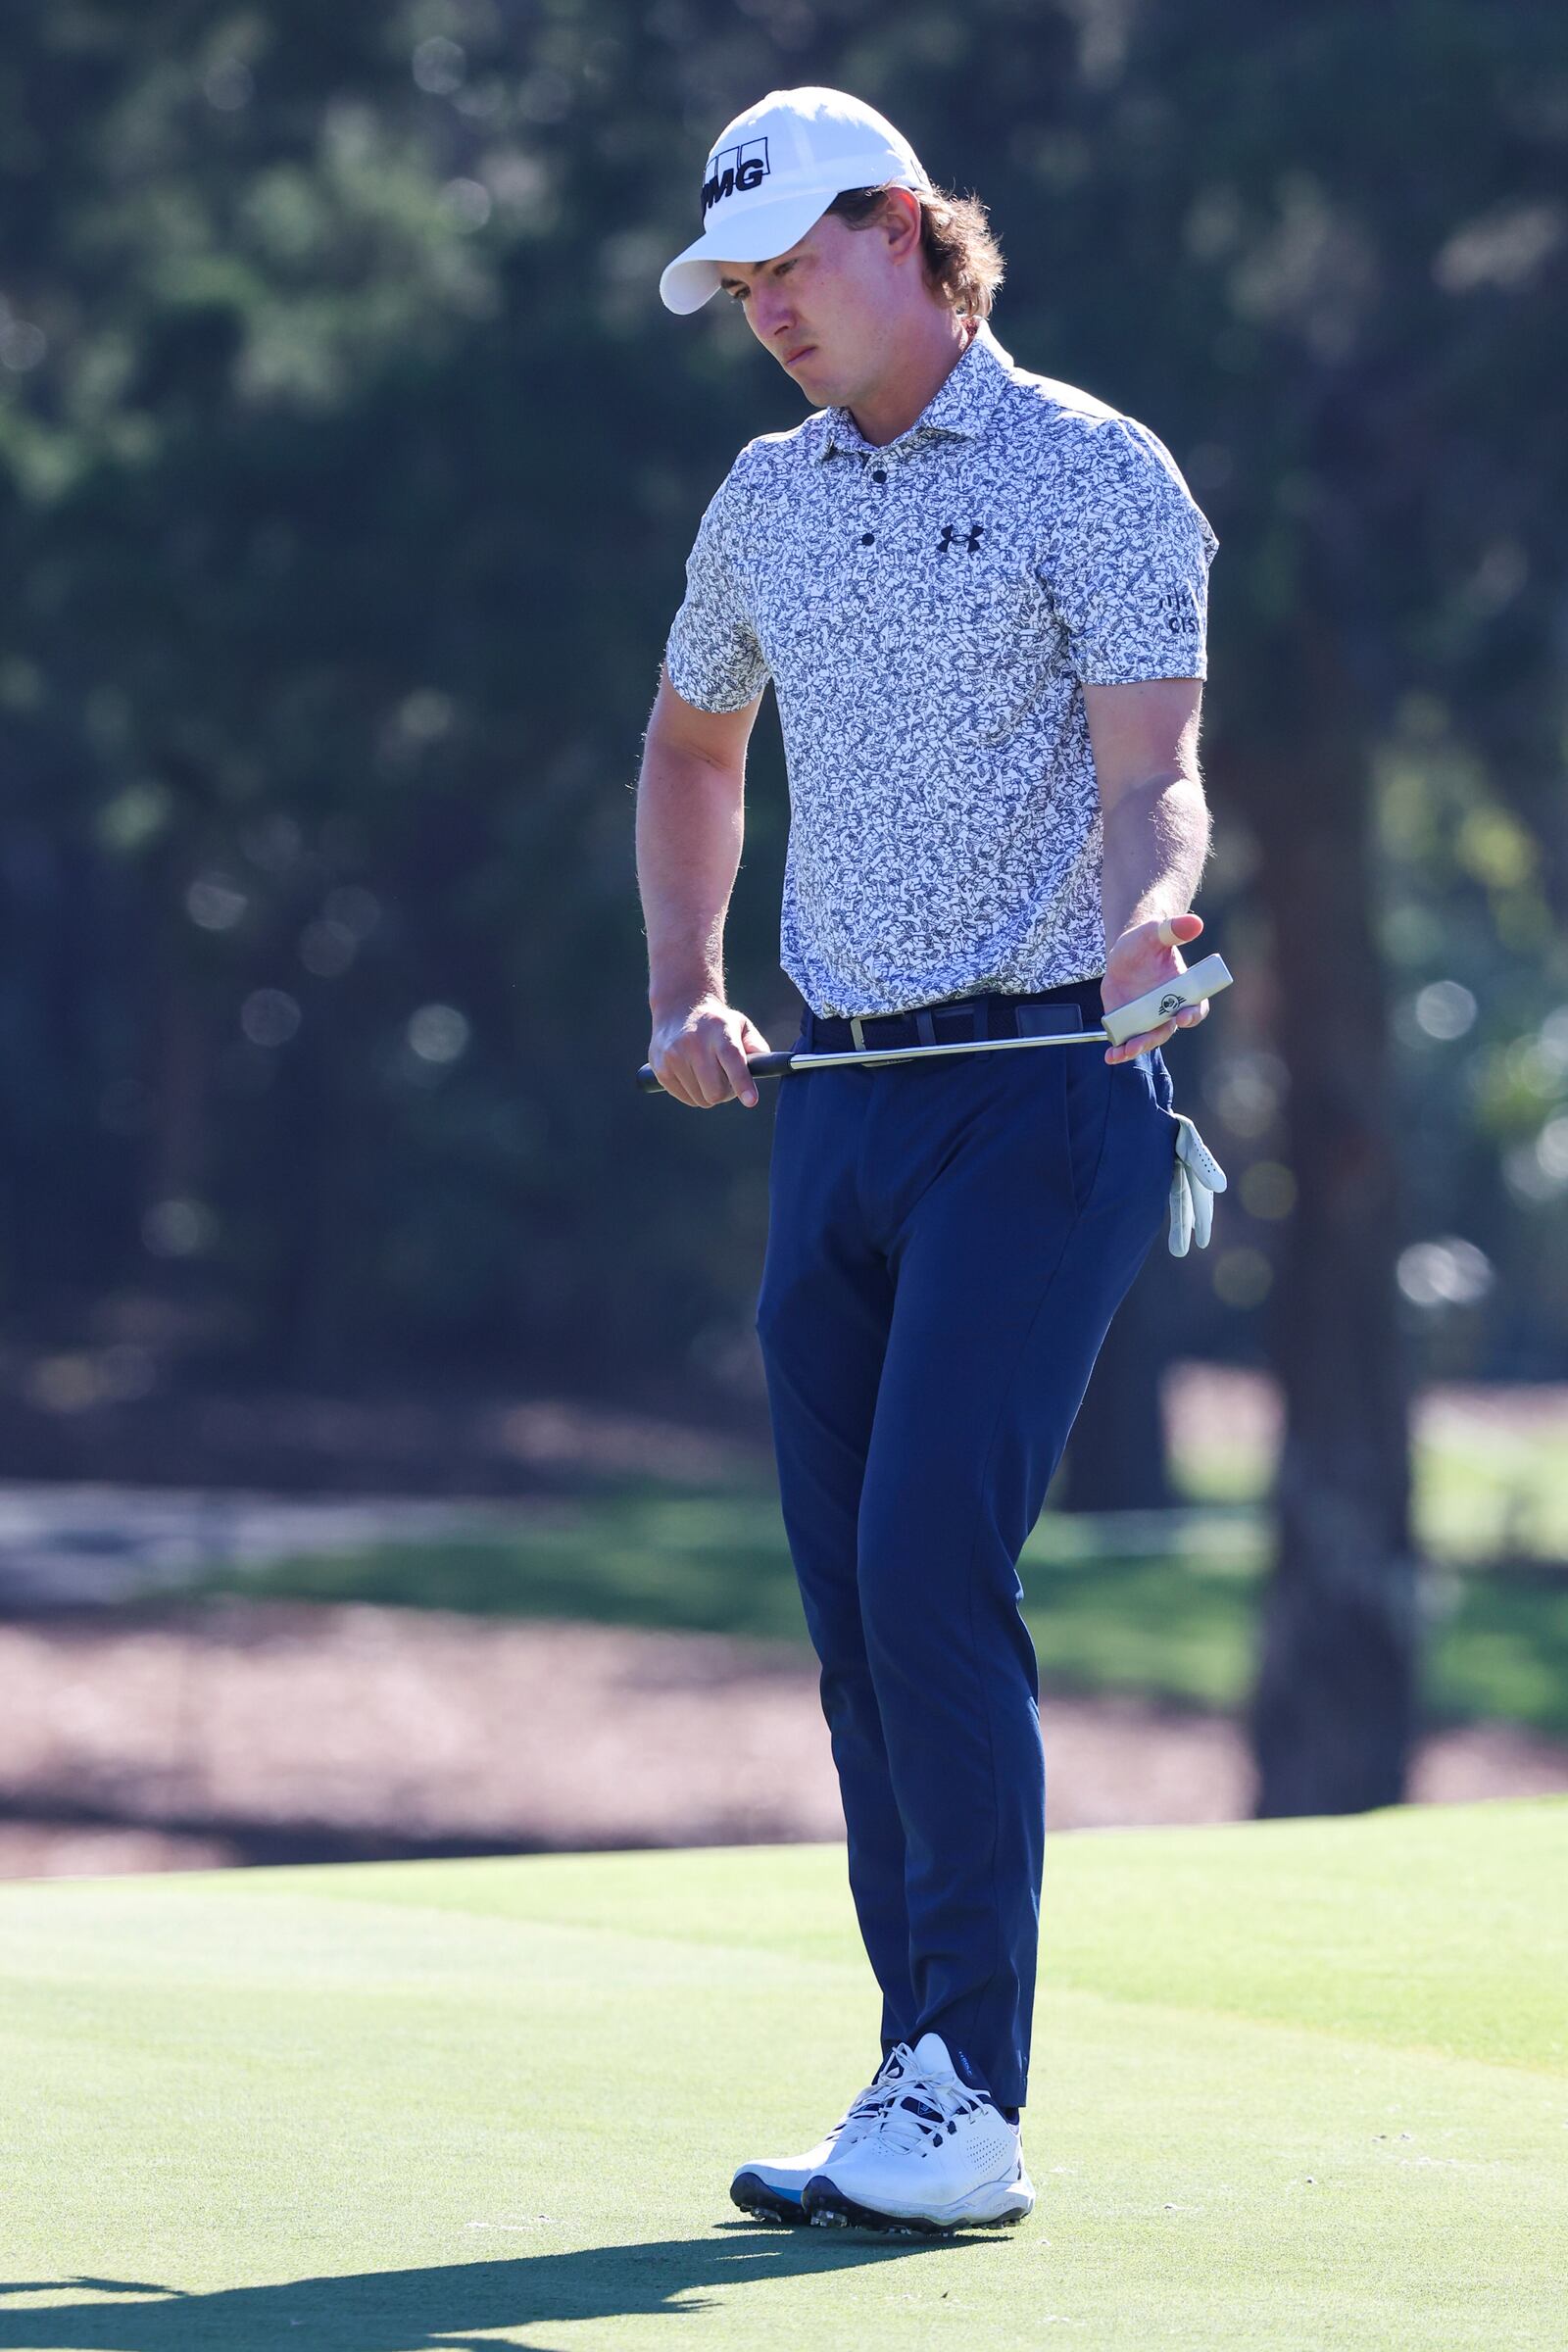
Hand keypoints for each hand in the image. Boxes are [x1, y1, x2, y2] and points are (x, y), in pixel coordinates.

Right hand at [648, 994, 771, 1108]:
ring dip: (709, 1093)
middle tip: (727, 1079)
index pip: (733, 1061)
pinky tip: (692, 1074)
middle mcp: (694, 1043)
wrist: (679, 1009)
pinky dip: (693, 1093)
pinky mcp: (660, 1068)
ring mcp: (674, 1056)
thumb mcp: (741, 1025)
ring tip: (707, 1073)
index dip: (742, 1083)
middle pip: (716, 1091)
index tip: (751, 1101)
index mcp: (719, 1031)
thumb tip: (764, 1067)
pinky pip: (685, 1098)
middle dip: (727, 1093)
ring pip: (701, 1099)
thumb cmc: (717, 1023)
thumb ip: (756, 1047)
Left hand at [1101, 911, 1208, 1066]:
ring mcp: (1148, 1019)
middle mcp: (1168, 1009)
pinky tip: (1110, 1056)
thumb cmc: (1146, 942)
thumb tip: (1195, 922)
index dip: (1194, 1014)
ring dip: (1136, 1048)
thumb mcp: (1156, 932)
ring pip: (1146, 1039)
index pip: (1196, 1008)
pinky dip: (1119, 1051)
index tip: (1185, 1017)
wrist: (1125, 951)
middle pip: (1166, 1030)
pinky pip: (1126, 1041)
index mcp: (1184, 991)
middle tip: (1141, 1042)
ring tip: (1122, 1053)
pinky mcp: (1129, 1023)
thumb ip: (1174, 929)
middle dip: (1154, 1038)